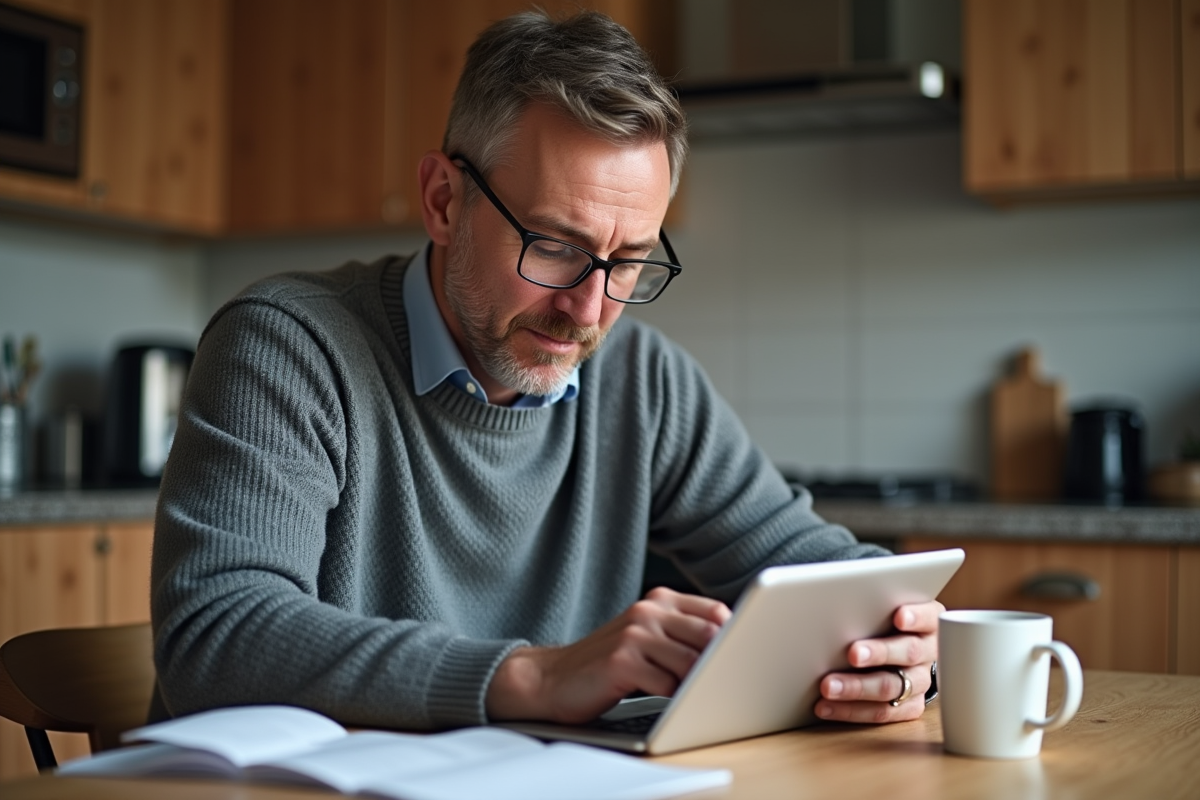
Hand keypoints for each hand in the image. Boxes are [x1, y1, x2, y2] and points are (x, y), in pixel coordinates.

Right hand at [485, 587, 731, 723]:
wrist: (553, 678)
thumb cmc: (608, 663)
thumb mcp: (647, 636)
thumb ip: (683, 634)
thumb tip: (734, 649)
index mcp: (659, 600)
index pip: (715, 611)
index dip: (733, 636)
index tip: (738, 657)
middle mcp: (647, 611)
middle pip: (709, 634)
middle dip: (719, 662)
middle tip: (720, 682)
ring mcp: (634, 634)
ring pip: (691, 662)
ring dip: (695, 684)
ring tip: (688, 694)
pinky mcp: (622, 661)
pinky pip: (666, 684)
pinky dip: (671, 698)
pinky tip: (661, 699)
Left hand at [815, 599, 943, 723]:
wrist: (903, 651)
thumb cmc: (885, 621)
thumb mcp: (886, 608)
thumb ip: (874, 606)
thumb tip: (835, 600)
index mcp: (929, 622)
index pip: (928, 617)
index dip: (915, 617)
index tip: (899, 616)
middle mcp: (929, 652)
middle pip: (909, 652)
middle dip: (879, 652)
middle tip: (853, 653)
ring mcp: (921, 681)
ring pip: (892, 687)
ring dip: (857, 687)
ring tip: (828, 686)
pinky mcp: (910, 706)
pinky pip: (882, 712)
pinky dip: (851, 710)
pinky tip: (826, 706)